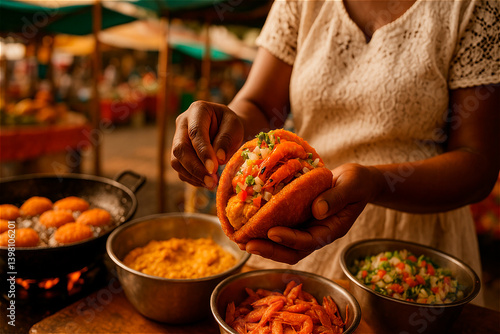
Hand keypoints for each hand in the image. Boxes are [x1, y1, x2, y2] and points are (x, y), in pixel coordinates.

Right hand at [171, 101, 243, 188]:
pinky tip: (207, 182)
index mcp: (197, 110)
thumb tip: (218, 159)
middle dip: (195, 168)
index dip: (202, 152)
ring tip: (212, 184)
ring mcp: (177, 139)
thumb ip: (226, 140)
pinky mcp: (179, 154)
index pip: (195, 133)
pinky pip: (181, 170)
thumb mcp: (235, 127)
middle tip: (211, 182)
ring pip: (177, 161)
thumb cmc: (230, 125)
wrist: (225, 129)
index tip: (213, 168)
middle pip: (180, 149)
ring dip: (193, 176)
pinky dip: (193, 179)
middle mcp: (182, 123)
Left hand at [243, 163, 382, 263]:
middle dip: (269, 250)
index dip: (290, 239)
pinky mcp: (297, 219)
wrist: (355, 181)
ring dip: (262, 245)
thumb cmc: (357, 182)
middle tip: (247, 244)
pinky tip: (247, 225)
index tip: (272, 232)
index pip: (309, 241)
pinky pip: (280, 228)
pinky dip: (263, 230)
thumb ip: (337, 197)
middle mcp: (316, 233)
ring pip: (283, 245)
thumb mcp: (352, 185)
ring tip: (241, 240)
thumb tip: (317, 210)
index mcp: (331, 229)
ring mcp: (306, 228)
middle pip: (292, 251)